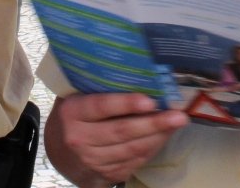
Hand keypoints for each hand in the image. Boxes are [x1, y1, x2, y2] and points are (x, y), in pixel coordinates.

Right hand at [46, 93, 187, 186]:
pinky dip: (153, 147)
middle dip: (152, 123)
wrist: (61, 154)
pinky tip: (165, 135)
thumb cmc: (75, 115)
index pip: (99, 107)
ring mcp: (94, 160)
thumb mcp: (75, 96)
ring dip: (158, 136)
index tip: (149, 100)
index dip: (124, 104)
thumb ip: (95, 85)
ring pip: (132, 149)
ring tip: (177, 122)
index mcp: (72, 113)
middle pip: (121, 131)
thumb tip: (133, 65)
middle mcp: (80, 139)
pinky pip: (136, 160)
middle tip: (177, 115)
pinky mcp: (108, 174)